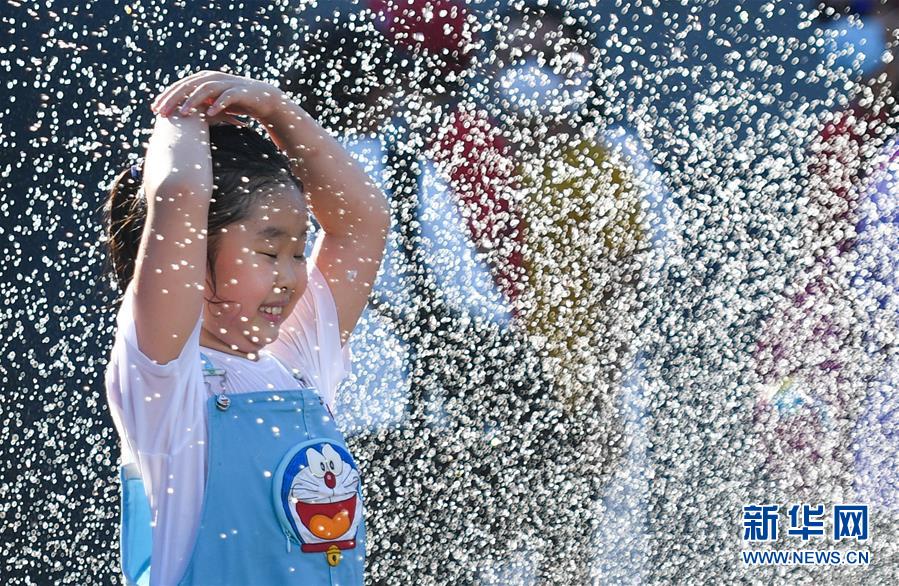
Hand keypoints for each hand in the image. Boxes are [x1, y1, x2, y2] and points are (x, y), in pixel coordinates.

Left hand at [151, 70, 282, 122]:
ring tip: (183, 114)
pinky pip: (226, 96)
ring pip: (205, 89)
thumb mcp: (212, 103)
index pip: (180, 86)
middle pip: (188, 86)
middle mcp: (212, 78)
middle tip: (162, 112)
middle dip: (173, 99)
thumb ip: (197, 104)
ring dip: (192, 101)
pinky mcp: (239, 91)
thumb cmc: (234, 103)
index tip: (154, 109)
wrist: (262, 98)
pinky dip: (217, 104)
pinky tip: (209, 113)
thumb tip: (175, 115)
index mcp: (203, 79)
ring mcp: (226, 83)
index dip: (166, 96)